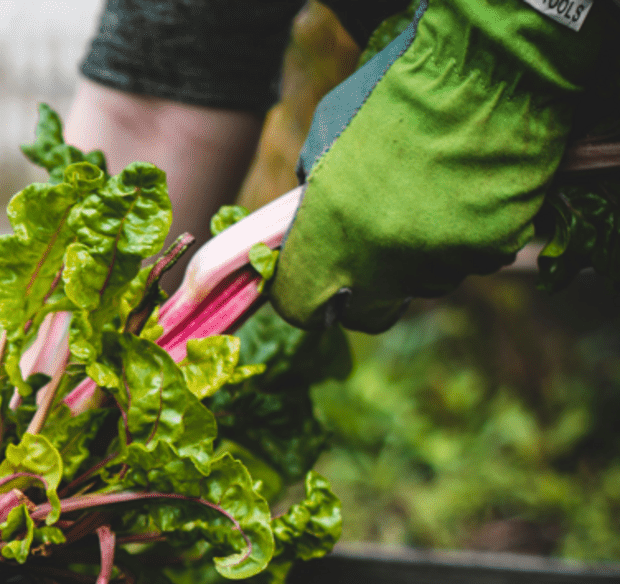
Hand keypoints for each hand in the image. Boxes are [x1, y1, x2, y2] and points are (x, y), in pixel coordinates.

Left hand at [270, 0, 617, 332]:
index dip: (304, 294)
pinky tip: (470, 189)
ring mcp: (440, 264)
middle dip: (366, 292)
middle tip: (375, 250)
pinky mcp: (489, 252)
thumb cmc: (396, 92)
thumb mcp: (326, 138)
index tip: (313, 281)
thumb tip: (310, 225)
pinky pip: (473, 259)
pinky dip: (471, 235)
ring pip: (425, 283)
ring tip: (433, 194)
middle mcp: (381, 265)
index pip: (300, 306)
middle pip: (368, 313)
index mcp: (330, 238)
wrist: (484, 64)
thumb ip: (314, 195)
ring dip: (423, 255)